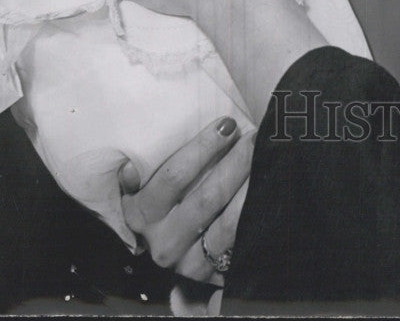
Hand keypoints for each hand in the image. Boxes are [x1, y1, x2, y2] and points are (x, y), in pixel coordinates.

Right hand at [119, 117, 254, 284]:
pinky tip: (269, 191)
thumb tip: (130, 167)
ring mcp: (189, 263)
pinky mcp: (213, 276)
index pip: (172, 177)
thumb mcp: (137, 192)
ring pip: (228, 224)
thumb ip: (134, 178)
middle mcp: (164, 243)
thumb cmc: (156, 208)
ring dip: (250, 187)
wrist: (167, 255)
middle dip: (235, 163)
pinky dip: (255, 215)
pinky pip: (240, 243)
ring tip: (267, 159)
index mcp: (141, 215)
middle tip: (255, 137)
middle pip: (206, 198)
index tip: (226, 124)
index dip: (201, 148)